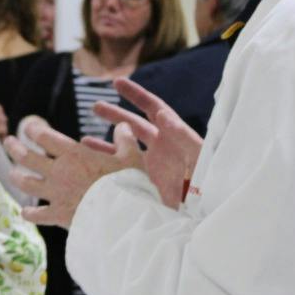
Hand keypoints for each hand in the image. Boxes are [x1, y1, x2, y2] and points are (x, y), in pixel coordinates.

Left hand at [5, 118, 133, 227]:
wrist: (121, 217)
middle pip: (27, 157)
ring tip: (11, 173)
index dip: (33, 130)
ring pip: (26, 183)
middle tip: (8, 142)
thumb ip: (125, 141)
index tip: (28, 127)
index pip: (45, 137)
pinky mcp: (57, 215)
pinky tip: (24, 213)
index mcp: (73, 154)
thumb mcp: (131, 158)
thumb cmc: (127, 185)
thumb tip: (123, 125)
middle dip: (14, 148)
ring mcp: (55, 194)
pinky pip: (37, 214)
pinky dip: (29, 214)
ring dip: (16, 177)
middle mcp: (58, 171)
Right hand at [92, 79, 203, 208]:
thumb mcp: (198, 155)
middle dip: (115, 115)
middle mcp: (161, 148)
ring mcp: (153, 166)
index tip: (117, 82)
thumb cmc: (211, 182)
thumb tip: (161, 113)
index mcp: (174, 135)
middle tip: (95, 107)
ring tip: (83, 140)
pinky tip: (93, 167)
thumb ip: (181, 134)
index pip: (153, 107)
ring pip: (125, 150)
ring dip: (106, 143)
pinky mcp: (147, 182)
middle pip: (134, 125)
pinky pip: (123, 171)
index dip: (135, 94)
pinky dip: (109, 167)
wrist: (209, 212)